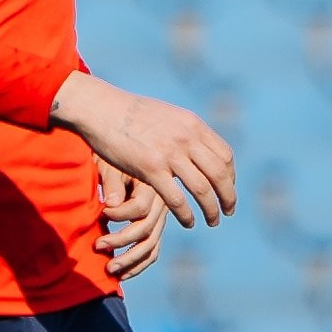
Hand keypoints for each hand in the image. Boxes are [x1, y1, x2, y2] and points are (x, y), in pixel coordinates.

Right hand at [50, 71, 235, 227]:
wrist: (101, 108)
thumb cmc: (130, 113)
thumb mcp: (167, 115)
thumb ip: (184, 131)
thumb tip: (196, 142)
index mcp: (193, 125)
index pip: (225, 155)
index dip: (230, 177)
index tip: (226, 189)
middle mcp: (187, 138)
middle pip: (220, 175)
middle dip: (228, 197)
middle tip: (228, 211)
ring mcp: (170, 153)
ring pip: (203, 189)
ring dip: (212, 209)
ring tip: (213, 221)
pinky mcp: (151, 169)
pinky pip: (177, 199)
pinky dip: (187, 215)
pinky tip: (189, 222)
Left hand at [97, 161, 166, 279]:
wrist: (123, 156)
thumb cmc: (112, 159)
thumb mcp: (111, 163)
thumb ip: (112, 182)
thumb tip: (111, 204)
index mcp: (152, 184)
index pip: (141, 208)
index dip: (120, 214)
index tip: (102, 212)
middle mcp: (161, 203)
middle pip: (147, 230)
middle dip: (121, 241)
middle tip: (98, 245)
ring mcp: (160, 218)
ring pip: (151, 246)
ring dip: (130, 260)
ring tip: (109, 268)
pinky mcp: (155, 229)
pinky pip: (152, 252)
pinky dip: (138, 265)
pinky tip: (122, 275)